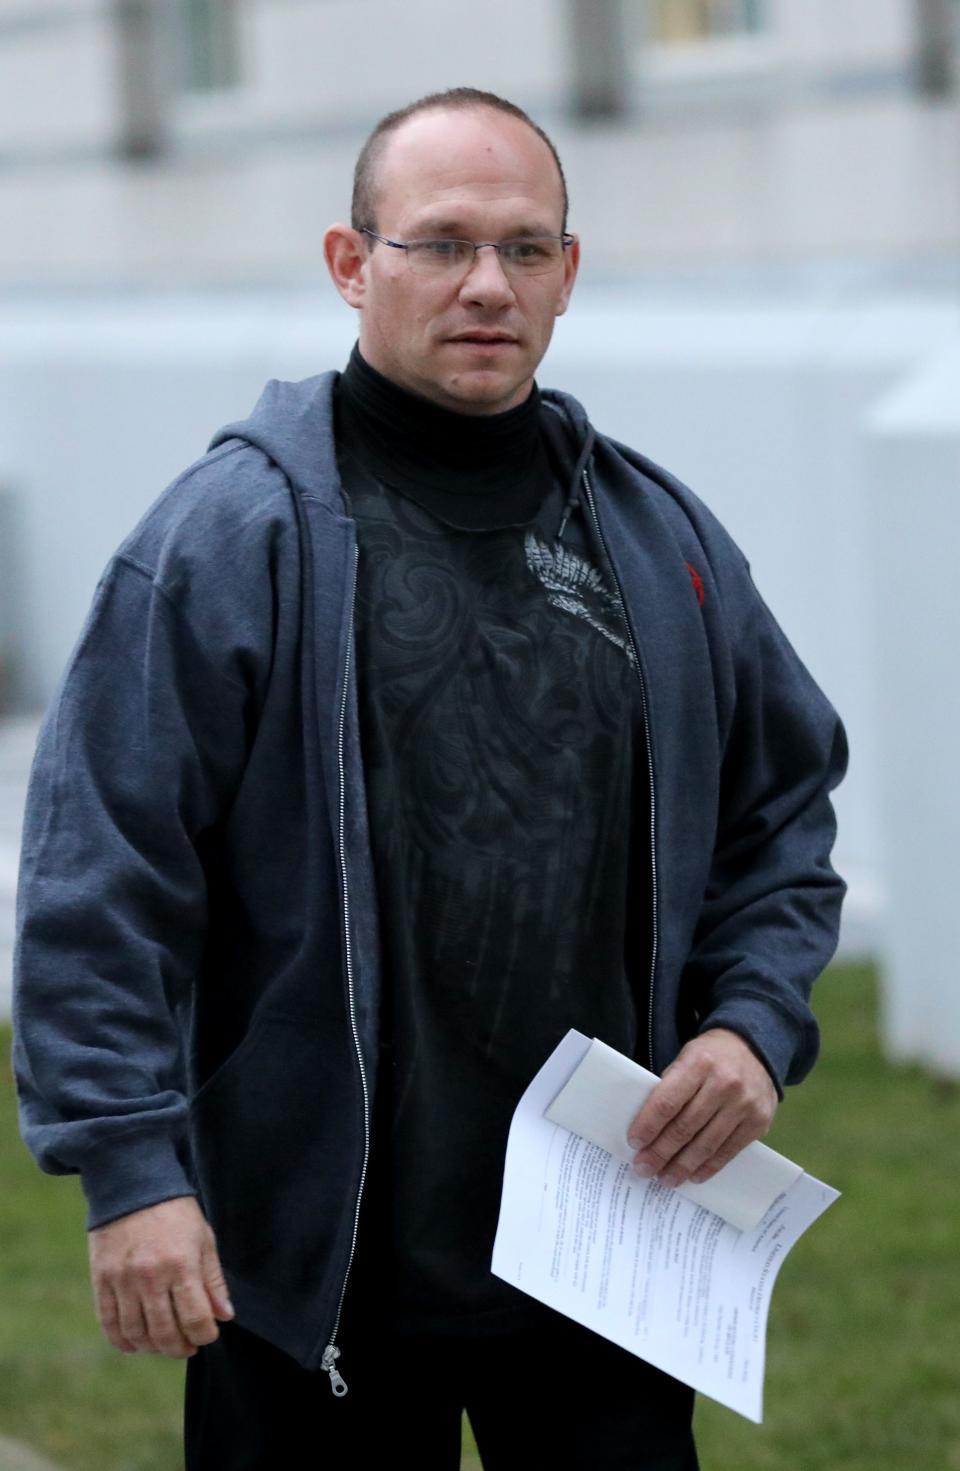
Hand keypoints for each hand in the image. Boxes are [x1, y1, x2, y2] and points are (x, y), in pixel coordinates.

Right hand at [88, 1195, 234, 1357]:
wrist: (133, 1185)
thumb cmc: (176, 1212)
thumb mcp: (204, 1239)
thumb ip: (213, 1280)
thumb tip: (225, 1316)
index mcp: (181, 1265)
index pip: (195, 1319)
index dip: (205, 1335)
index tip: (208, 1334)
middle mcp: (151, 1277)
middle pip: (165, 1334)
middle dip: (180, 1348)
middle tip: (187, 1346)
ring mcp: (123, 1281)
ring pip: (137, 1334)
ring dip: (153, 1348)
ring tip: (164, 1344)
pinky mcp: (102, 1281)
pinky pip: (109, 1323)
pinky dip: (122, 1341)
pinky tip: (135, 1343)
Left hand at [625, 1029, 777, 1187]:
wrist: (755, 1048)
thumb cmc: (711, 1056)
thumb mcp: (686, 1057)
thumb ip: (671, 1086)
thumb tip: (648, 1126)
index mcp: (699, 1063)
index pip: (667, 1102)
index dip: (648, 1126)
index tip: (634, 1144)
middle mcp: (724, 1084)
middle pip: (685, 1127)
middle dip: (661, 1152)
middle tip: (644, 1168)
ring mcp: (744, 1105)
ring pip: (706, 1144)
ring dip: (682, 1166)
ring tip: (665, 1178)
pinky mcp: (758, 1122)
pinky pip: (729, 1151)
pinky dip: (709, 1167)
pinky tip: (693, 1175)